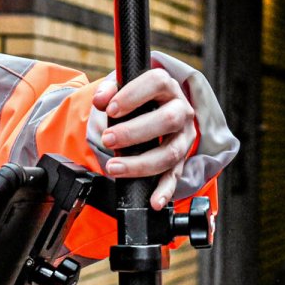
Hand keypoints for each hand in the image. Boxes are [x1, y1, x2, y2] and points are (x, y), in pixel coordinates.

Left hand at [93, 65, 198, 210]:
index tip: (111, 109)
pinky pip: (175, 177)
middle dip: (134, 131)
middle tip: (108, 139)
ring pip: (171, 152)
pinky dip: (165, 191)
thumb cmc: (138, 101)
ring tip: (114, 167)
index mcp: (168, 88)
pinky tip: (154, 201)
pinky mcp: (181, 161)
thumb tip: (100, 100)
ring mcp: (183, 138)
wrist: (154, 113)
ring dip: (141, 163)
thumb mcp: (123, 91)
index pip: (158, 82)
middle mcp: (181, 111)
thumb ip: (109, 91)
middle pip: (168, 119)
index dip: (133, 95)